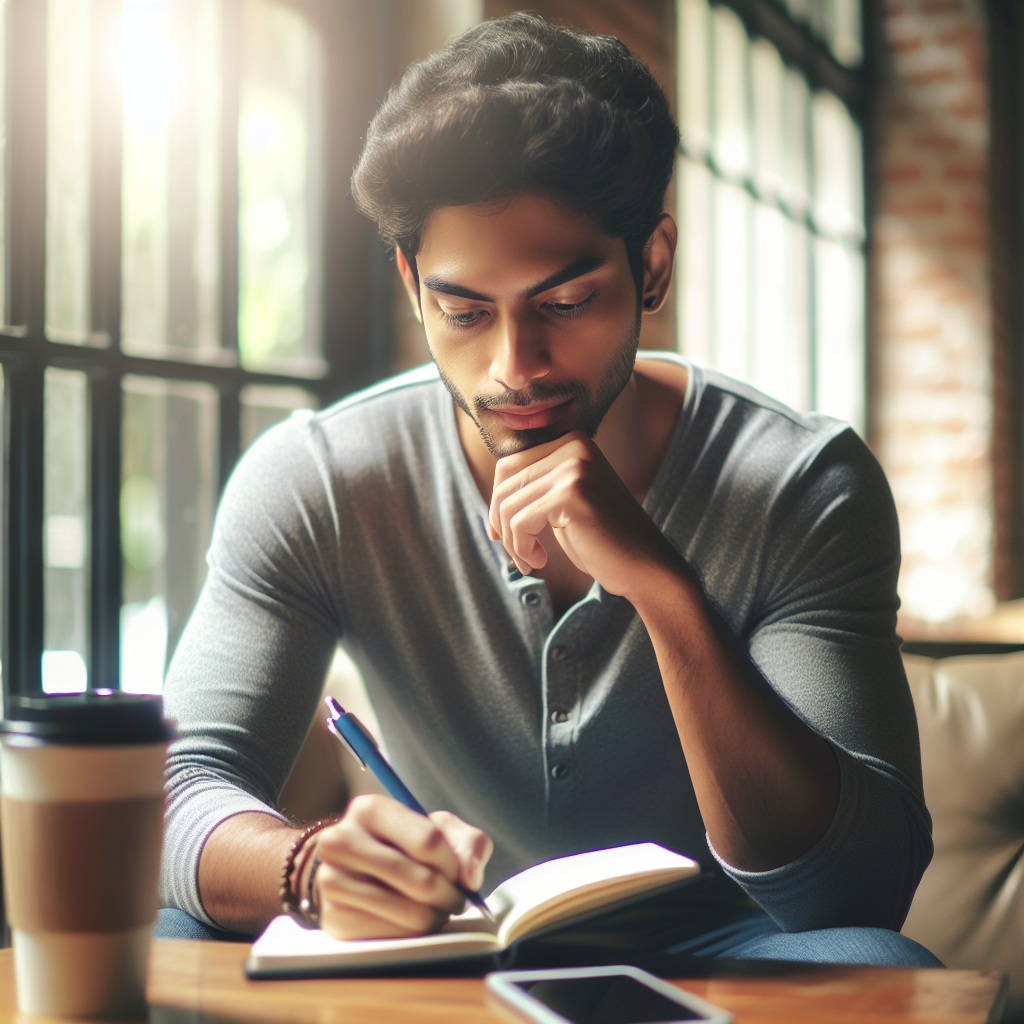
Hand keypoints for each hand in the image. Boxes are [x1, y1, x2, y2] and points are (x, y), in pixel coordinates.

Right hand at [313, 795, 492, 939]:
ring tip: (435, 908)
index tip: (457, 873)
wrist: (351, 869)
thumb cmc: (402, 846)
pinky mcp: (334, 918)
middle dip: (450, 896)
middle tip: (455, 899)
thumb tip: (470, 876)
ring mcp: (332, 881)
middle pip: (422, 882)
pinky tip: (411, 919)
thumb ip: (468, 842)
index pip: (429, 842)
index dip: (454, 864)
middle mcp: (342, 841)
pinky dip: (414, 932)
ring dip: (435, 916)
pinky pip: (395, 937)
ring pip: (412, 914)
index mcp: (370, 809)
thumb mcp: (437, 829)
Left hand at [488, 430, 677, 599]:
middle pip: (505, 483)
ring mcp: (573, 467)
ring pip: (507, 505)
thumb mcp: (565, 504)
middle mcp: (573, 446)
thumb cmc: (602, 540)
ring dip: (512, 542)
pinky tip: (540, 561)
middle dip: (502, 524)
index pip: (509, 466)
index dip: (499, 504)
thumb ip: (535, 489)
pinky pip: (519, 523)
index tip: (506, 536)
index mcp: (572, 442)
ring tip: (531, 561)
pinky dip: (522, 548)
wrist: (645, 566)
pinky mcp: (570, 493)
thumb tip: (491, 504)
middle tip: (520, 554)